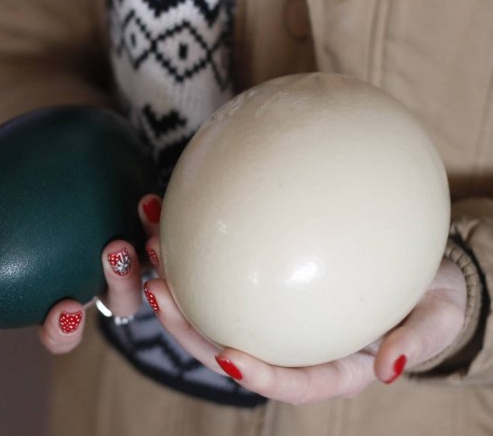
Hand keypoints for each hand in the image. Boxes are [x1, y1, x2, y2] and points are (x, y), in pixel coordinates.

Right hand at [0, 177, 159, 352]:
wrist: (84, 140)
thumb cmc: (28, 164)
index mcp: (26, 282)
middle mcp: (70, 286)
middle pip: (64, 329)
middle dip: (62, 331)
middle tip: (64, 309)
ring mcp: (112, 275)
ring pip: (122, 299)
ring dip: (121, 283)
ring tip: (113, 250)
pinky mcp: (149, 249)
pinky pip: (156, 251)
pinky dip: (151, 231)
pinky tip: (144, 204)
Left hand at [144, 234, 466, 403]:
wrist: (415, 267)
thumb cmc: (428, 297)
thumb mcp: (438, 317)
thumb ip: (419, 340)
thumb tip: (391, 367)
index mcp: (325, 365)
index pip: (286, 380)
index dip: (255, 375)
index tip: (228, 357)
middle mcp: (287, 342)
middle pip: (226, 344)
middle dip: (185, 322)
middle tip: (157, 288)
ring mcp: (267, 309)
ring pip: (212, 301)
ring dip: (175, 274)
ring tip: (149, 238)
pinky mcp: (259, 276)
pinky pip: (223, 262)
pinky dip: (198, 238)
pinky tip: (174, 206)